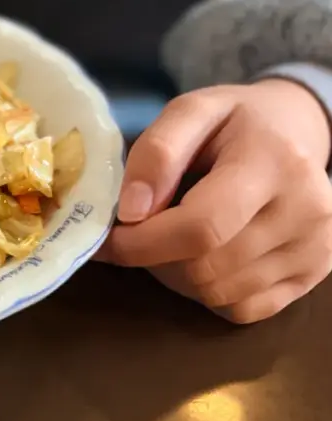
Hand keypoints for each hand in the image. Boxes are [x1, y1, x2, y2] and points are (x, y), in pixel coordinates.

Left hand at [97, 80, 331, 322]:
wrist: (298, 132)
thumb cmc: (235, 121)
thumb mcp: (191, 111)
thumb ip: (156, 153)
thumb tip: (130, 211)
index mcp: (273, 163)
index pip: (202, 227)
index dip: (143, 242)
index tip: (108, 237)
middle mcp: (305, 212)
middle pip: (206, 268)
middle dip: (154, 258)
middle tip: (138, 233)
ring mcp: (316, 249)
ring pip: (219, 294)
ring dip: (176, 276)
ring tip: (171, 238)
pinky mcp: (314, 276)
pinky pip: (242, 309)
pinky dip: (208, 292)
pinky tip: (203, 255)